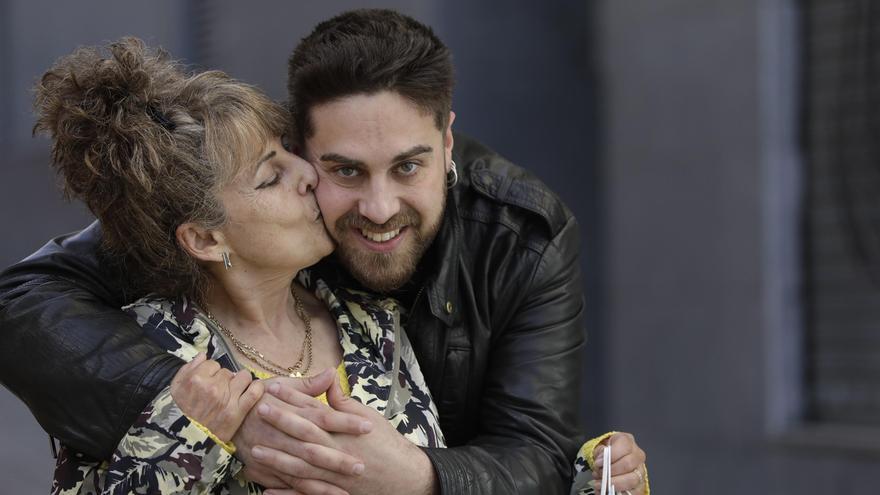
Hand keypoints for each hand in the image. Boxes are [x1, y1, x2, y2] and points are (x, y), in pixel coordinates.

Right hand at [170, 352, 263, 441]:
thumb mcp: (175, 388)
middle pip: (227, 371)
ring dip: (240, 382)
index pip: (212, 364)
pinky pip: (255, 391)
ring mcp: (227, 399)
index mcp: (196, 379)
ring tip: (235, 391)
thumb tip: (203, 355)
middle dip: (224, 379)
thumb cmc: (179, 414)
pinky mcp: (238, 411)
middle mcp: (213, 387)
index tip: (210, 381)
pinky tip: (254, 389)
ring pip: (243, 376)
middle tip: (220, 391)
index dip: (211, 372)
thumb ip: (188, 368)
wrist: (185, 441)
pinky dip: (257, 388)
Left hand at [254, 374, 437, 494]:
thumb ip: (345, 402)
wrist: (404, 477)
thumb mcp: (369, 417)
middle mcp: (337, 451)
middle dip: (280, 422)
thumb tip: (329, 380)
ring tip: (255, 450)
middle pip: (304, 434)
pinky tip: (266, 490)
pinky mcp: (333, 492)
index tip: (273, 388)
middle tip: (258, 410)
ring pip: (300, 466)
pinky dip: (286, 494)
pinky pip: (305, 494)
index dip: (293, 398)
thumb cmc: (386, 444)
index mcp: (344, 430)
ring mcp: (333, 474)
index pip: (314, 410)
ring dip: (276, 459)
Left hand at [591, 432, 646, 494]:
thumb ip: (600, 452)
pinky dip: (620, 493)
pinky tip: (608, 492)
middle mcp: (637, 455)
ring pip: (632, 480)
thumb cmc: (607, 453)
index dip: (611, 456)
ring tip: (600, 485)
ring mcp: (641, 471)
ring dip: (614, 484)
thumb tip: (601, 460)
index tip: (598, 463)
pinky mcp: (640, 485)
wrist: (613, 460)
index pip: (624, 446)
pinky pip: (635, 492)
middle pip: (628, 464)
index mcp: (627, 441)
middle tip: (598, 475)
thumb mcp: (601, 448)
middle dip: (611, 472)